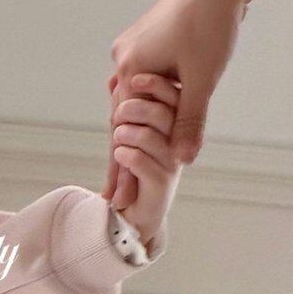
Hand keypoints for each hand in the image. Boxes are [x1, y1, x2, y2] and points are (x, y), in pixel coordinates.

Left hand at [101, 73, 181, 250]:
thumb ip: (127, 112)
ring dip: (124, 135)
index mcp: (175, 127)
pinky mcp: (160, 185)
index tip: (133, 79)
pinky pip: (141, 161)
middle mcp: (178, 144)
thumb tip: (113, 81)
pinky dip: (124, 155)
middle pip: (163, 115)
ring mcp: (172, 164)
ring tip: (116, 140)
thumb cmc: (131, 171)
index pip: (174, 98)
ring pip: (149, 137)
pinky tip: (119, 155)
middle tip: (117, 116)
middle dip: (133, 110)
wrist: (134, 214)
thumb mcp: (128, 135)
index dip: (155, 86)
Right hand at [102, 0, 250, 203]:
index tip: (116, 196)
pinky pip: (140, 79)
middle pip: (122, 116)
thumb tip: (182, 161)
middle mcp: (124, 57)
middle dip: (123, 151)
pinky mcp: (147, 37)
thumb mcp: (202, 79)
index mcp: (130, 69)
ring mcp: (133, 45)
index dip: (119, 166)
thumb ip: (190, 121)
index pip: (121, 130)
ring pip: (131, 96)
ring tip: (127, 155)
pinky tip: (142, 111)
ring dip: (133, 125)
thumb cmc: (211, 22)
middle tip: (120, 187)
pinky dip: (143, 100)